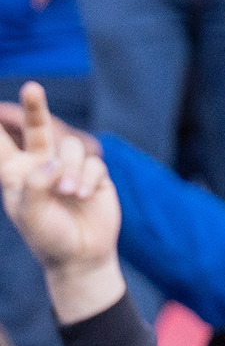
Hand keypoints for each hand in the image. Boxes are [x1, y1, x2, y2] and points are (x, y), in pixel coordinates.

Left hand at [0, 82, 123, 323]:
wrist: (82, 257)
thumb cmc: (48, 237)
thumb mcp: (30, 214)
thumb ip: (35, 183)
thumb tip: (53, 160)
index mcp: (17, 173)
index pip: (2, 143)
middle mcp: (42, 165)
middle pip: (39, 128)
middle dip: (36, 107)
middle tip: (32, 87)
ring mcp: (69, 169)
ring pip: (71, 148)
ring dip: (70, 170)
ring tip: (70, 193)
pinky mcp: (94, 176)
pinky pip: (92, 163)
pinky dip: (87, 178)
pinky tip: (83, 196)